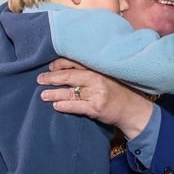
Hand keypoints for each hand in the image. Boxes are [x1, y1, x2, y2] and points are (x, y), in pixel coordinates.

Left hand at [36, 58, 153, 138]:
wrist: (134, 110)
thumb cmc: (120, 93)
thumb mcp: (109, 77)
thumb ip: (93, 72)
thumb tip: (68, 70)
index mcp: (100, 69)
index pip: (75, 62)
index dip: (60, 63)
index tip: (50, 66)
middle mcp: (97, 79)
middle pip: (69, 76)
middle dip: (52, 77)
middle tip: (40, 79)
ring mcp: (97, 94)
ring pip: (69, 92)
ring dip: (53, 93)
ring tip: (43, 95)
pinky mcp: (95, 108)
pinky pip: (75, 106)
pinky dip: (64, 105)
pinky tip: (56, 105)